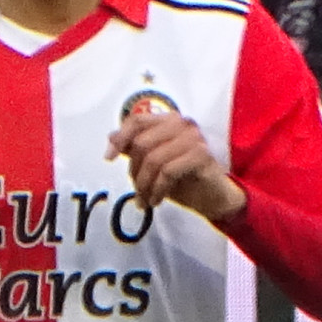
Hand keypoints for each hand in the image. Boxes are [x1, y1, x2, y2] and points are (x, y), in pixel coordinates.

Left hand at [110, 104, 241, 224]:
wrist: (213, 197)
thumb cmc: (183, 178)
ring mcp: (194, 138)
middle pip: (142, 143)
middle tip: (137, 192)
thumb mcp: (153, 163)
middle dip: (134, 172)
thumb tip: (111, 137)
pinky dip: (157, 189)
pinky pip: (168, 172)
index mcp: (169, 121)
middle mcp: (182, 124)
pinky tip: (156, 200)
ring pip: (153, 159)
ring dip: (144, 186)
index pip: (137, 121)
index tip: (108, 158)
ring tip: (145, 200)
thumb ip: (135, 148)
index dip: (120, 138)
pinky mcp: (201, 155)